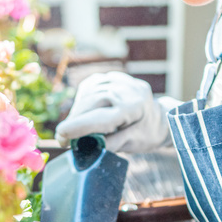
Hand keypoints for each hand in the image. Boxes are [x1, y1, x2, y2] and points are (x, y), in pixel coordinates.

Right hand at [54, 71, 181, 152]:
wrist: (161, 118)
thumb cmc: (147, 134)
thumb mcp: (133, 144)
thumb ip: (111, 144)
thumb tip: (85, 145)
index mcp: (135, 108)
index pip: (101, 118)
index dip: (78, 127)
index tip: (60, 136)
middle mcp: (128, 90)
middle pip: (92, 103)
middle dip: (75, 120)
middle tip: (64, 138)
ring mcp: (122, 80)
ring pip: (89, 93)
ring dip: (78, 111)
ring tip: (75, 127)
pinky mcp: (115, 77)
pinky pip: (91, 85)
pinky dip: (84, 98)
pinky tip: (84, 109)